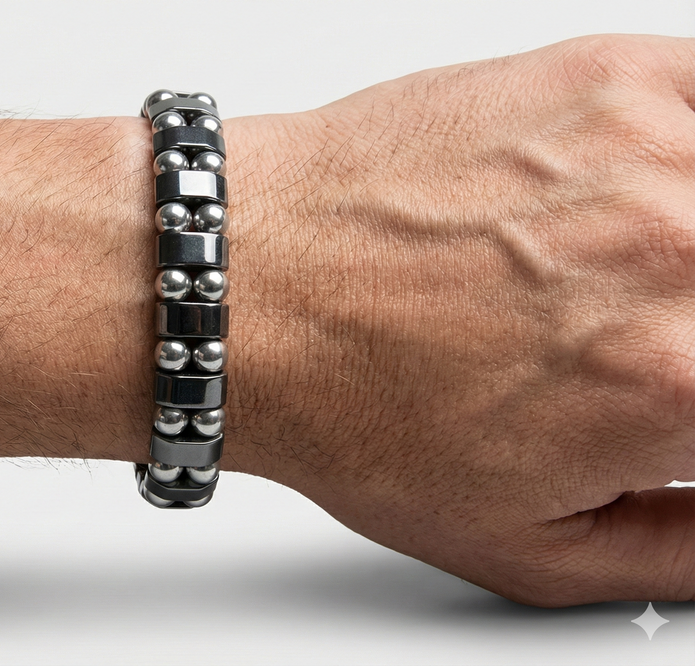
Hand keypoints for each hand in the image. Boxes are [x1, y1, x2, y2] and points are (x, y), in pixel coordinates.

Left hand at [224, 34, 694, 605]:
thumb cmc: (345, 402)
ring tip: (610, 288)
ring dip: (690, 252)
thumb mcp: (525, 548)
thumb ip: (683, 552)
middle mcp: (679, 251)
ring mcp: (644, 148)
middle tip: (640, 344)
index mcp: (679, 379)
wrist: (251, 290)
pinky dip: (691, 156)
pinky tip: (645, 198)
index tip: (674, 397)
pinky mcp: (604, 78)